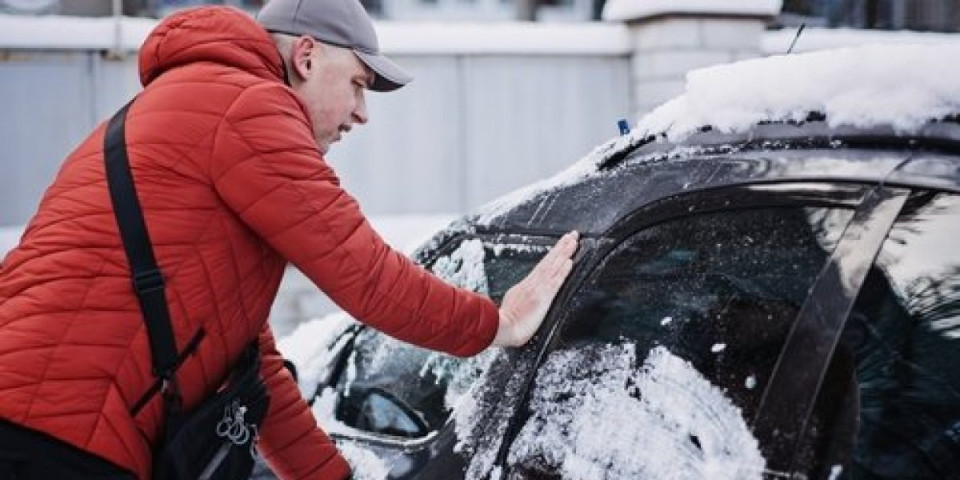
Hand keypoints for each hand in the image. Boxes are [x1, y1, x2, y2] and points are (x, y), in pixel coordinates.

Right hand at [493, 230, 578, 346]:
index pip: (542, 267)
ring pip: (553, 267)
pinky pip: (555, 282)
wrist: (502, 329)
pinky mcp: (543, 298)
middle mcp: (532, 284)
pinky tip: (569, 262)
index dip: (553, 255)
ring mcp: (538, 289)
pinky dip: (562, 271)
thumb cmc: (505, 324)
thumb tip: (521, 298)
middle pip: (549, 261)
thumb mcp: (511, 306)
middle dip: (561, 247)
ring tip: (573, 242)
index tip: (562, 245)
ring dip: (564, 253)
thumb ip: (518, 299)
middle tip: (573, 235)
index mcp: (525, 286)